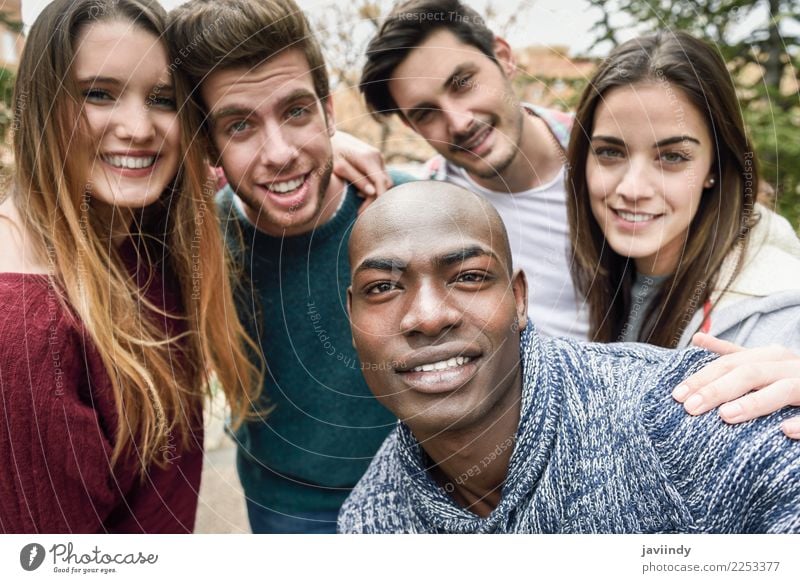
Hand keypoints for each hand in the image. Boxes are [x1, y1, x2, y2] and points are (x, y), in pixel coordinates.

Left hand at [331, 131, 392, 211]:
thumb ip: (356, 179)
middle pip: (386, 184)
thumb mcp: (339, 168)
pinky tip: (360, 192)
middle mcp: (377, 156)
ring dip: (376, 194)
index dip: (377, 200)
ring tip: (358, 201)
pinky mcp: (376, 160)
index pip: (382, 183)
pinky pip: (381, 178)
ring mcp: (378, 157)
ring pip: (385, 182)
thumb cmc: (330, 153)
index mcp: (368, 158)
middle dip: (376, 200)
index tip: (366, 213)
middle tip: (360, 212)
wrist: (329, 138)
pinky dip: (374, 187)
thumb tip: (372, 192)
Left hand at [671, 333, 799, 438]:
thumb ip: (732, 353)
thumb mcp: (764, 361)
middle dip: (717, 389)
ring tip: (726, 416)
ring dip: (754, 402)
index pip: (729, 363)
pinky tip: (784, 431)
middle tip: (690, 407)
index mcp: (771, 356)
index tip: (676, 394)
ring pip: (782, 391)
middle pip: (749, 374)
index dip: (702, 377)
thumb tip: (697, 338)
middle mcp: (789, 366)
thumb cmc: (794, 377)